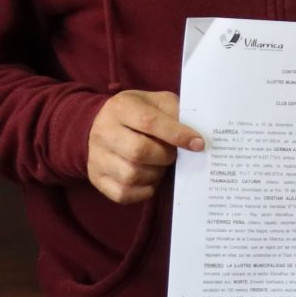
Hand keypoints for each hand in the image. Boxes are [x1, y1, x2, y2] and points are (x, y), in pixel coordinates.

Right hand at [85, 89, 202, 203]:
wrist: (102, 124)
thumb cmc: (139, 113)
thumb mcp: (157, 102)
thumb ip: (176, 113)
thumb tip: (196, 138)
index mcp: (121, 107)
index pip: (149, 122)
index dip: (177, 135)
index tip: (198, 144)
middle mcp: (104, 132)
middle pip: (138, 152)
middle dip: (165, 157)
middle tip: (173, 155)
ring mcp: (96, 156)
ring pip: (131, 175)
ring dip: (155, 175)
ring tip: (161, 166)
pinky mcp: (96, 177)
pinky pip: (122, 194)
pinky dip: (144, 191)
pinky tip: (151, 180)